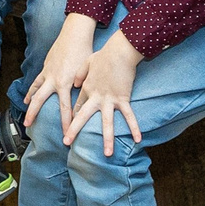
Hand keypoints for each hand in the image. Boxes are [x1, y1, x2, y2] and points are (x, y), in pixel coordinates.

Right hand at [22, 16, 95, 130]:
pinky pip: (36, 82)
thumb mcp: (87, 71)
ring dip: (29, 105)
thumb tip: (86, 101)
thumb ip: (84, 87)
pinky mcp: (45, 68)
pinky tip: (27, 98)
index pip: (65, 108)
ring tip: (26, 116)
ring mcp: (47, 74)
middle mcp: (53, 80)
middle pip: (39, 101)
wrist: (75, 35)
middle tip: (28, 127)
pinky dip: (31, 91)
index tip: (65, 136)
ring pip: (34, 92)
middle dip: (33, 114)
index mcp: (65, 83)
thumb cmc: (84, 52)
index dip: (65, 123)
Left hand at [60, 33, 144, 155]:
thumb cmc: (104, 55)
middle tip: (66, 143)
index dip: (72, 117)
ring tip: (106, 154)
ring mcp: (109, 99)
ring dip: (107, 139)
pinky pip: (129, 116)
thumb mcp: (86, 62)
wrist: (118, 51)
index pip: (77, 106)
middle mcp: (95, 96)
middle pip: (83, 116)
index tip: (67, 128)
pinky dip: (134, 127)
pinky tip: (138, 139)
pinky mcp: (123, 98)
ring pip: (107, 123)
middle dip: (74, 130)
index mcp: (85, 88)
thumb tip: (73, 84)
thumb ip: (79, 74)